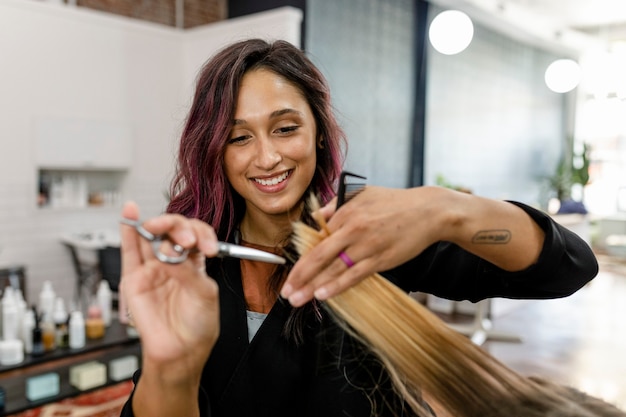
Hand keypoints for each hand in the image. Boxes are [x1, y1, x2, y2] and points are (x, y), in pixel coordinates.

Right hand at [120, 201, 219, 381]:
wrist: (180, 351)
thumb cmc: (198, 326)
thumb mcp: (204, 293)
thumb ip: (188, 271)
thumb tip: (170, 254)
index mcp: (195, 263)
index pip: (196, 235)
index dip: (200, 234)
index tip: (205, 246)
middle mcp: (173, 262)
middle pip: (173, 231)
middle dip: (179, 228)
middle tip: (184, 241)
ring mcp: (153, 268)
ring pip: (151, 237)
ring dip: (156, 225)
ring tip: (158, 226)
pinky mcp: (135, 278)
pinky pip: (130, 250)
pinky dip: (128, 230)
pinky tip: (129, 213)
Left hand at [282, 186, 447, 306]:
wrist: (428, 211)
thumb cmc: (395, 202)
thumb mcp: (361, 194)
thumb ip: (335, 205)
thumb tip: (315, 217)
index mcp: (345, 213)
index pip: (316, 239)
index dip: (301, 257)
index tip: (290, 272)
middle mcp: (353, 230)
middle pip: (319, 256)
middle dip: (299, 276)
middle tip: (286, 292)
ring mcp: (367, 246)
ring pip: (334, 269)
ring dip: (313, 286)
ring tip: (298, 299)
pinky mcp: (381, 259)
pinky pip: (354, 276)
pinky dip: (337, 286)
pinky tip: (323, 295)